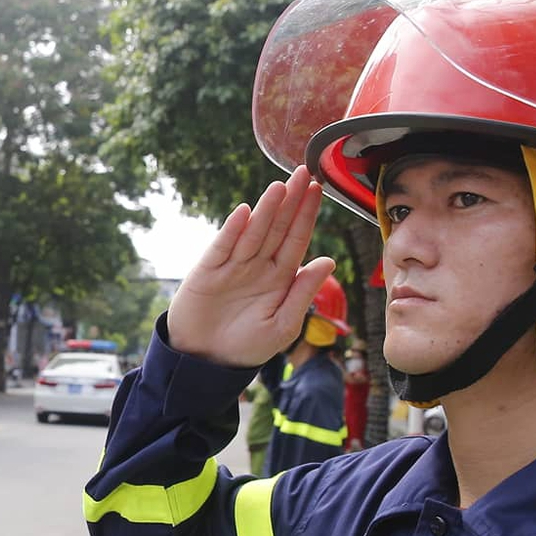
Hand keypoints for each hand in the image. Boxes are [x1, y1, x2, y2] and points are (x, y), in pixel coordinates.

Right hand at [166, 166, 335, 367]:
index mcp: (279, 277)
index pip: (296, 239)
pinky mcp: (208, 272)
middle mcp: (257, 266)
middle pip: (277, 228)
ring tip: (280, 187)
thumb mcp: (283, 325)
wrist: (206, 362)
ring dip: (266, 210)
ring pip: (253, 233)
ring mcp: (232, 266)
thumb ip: (303, 293)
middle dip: (291, 201)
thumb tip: (328, 261)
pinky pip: (222, 248)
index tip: (318, 190)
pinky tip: (244, 213)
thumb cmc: (246, 346)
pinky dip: (232, 231)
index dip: (307, 215)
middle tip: (304, 173)